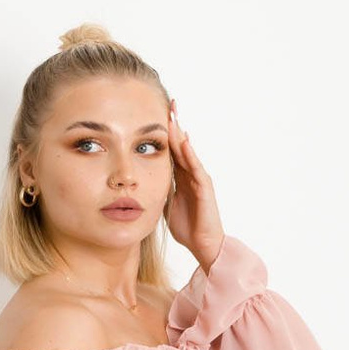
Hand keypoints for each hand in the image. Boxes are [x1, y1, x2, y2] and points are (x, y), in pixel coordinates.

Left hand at [165, 98, 224, 272]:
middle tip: (169, 104)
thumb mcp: (166, 206)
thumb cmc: (187, 228)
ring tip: (174, 115)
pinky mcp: (205, 189)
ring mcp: (199, 180)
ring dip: (180, 134)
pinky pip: (196, 168)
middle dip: (175, 125)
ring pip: (188, 152)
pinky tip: (184, 141)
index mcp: (181, 178)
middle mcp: (191, 175)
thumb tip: (143, 185)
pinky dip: (190, 154)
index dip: (165, 135)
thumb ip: (159, 191)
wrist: (204, 245)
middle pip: (181, 145)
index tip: (157, 116)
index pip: (172, 151)